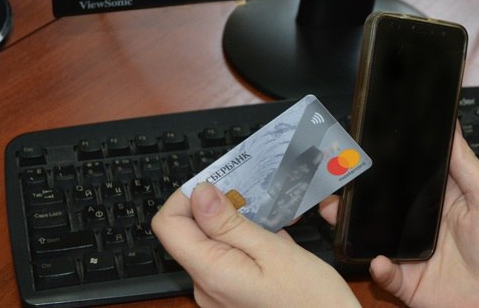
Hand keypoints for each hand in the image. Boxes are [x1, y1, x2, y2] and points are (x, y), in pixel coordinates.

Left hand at [153, 182, 358, 306]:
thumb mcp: (274, 251)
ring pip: (211, 244)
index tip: (219, 183)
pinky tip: (273, 242)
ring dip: (236, 224)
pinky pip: (227, 259)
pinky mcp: (231, 295)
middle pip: (190, 232)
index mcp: (211, 273)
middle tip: (254, 197)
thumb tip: (199, 193)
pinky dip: (245, 243)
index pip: (168, 224)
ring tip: (270, 221)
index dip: (187, 196)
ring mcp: (218, 294)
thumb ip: (231, 223)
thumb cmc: (311, 300)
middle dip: (218, 207)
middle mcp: (206, 287)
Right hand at [320, 133, 478, 307]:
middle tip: (334, 175)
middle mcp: (419, 224)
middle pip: (379, 204)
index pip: (403, 176)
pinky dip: (379, 267)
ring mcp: (411, 253)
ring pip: (372, 236)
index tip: (359, 146)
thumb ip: (465, 164)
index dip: (382, 163)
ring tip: (335, 211)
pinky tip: (379, 260)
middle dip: (354, 191)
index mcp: (438, 199)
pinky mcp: (408, 282)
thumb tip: (451, 125)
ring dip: (350, 224)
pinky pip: (385, 274)